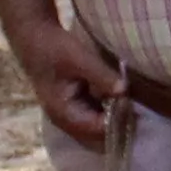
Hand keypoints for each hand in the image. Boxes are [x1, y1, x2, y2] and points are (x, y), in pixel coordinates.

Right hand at [10, 17, 124, 143]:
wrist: (34, 35)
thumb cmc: (54, 47)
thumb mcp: (79, 59)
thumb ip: (102, 76)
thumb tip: (124, 91)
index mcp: (63, 113)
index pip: (95, 129)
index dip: (116, 121)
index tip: (133, 107)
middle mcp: (65, 120)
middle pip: (96, 134)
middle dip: (117, 124)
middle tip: (137, 108)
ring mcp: (68, 114)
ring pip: (96, 126)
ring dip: (113, 117)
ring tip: (132, 104)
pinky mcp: (73, 105)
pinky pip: (94, 115)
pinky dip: (107, 109)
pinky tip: (120, 99)